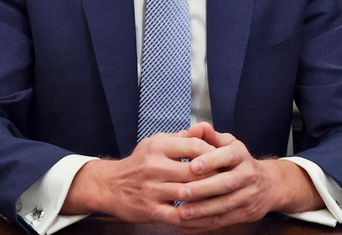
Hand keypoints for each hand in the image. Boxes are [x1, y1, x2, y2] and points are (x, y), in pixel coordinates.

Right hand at [61, 133, 217, 223]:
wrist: (110, 185)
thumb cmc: (139, 163)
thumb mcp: (156, 143)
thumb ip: (181, 137)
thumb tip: (204, 127)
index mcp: (158, 146)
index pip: (195, 146)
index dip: (213, 153)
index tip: (224, 159)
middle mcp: (154, 166)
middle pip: (195, 171)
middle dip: (216, 176)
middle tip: (231, 179)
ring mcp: (152, 189)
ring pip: (189, 193)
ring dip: (208, 196)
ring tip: (223, 196)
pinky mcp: (151, 209)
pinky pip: (179, 214)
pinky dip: (195, 215)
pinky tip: (205, 213)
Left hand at [172, 123, 319, 232]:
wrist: (268, 185)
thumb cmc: (239, 162)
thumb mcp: (228, 144)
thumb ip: (210, 136)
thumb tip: (195, 127)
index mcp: (241, 155)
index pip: (228, 156)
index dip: (211, 160)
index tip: (192, 165)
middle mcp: (248, 175)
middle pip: (226, 183)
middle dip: (203, 189)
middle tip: (181, 192)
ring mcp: (248, 196)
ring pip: (225, 205)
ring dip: (203, 210)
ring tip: (182, 212)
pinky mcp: (245, 213)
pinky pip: (224, 220)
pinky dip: (206, 224)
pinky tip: (189, 225)